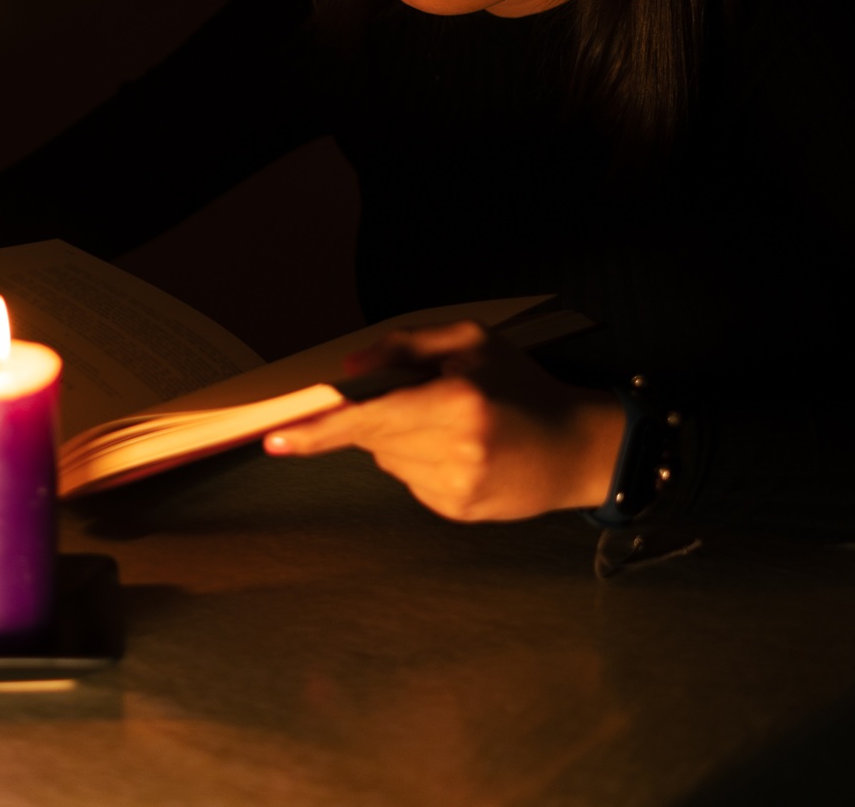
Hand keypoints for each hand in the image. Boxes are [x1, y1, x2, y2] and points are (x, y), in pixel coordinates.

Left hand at [263, 320, 624, 521]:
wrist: (578, 450)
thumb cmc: (525, 388)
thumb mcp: (472, 343)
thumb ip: (406, 346)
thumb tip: (350, 370)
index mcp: (458, 402)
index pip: (371, 418)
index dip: (320, 429)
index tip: (277, 439)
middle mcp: (455, 450)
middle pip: (374, 437)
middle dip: (381, 416)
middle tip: (423, 400)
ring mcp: (455, 488)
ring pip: (388, 460)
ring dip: (403, 439)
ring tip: (455, 427)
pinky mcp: (456, 511)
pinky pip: (409, 480)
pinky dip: (421, 462)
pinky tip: (463, 453)